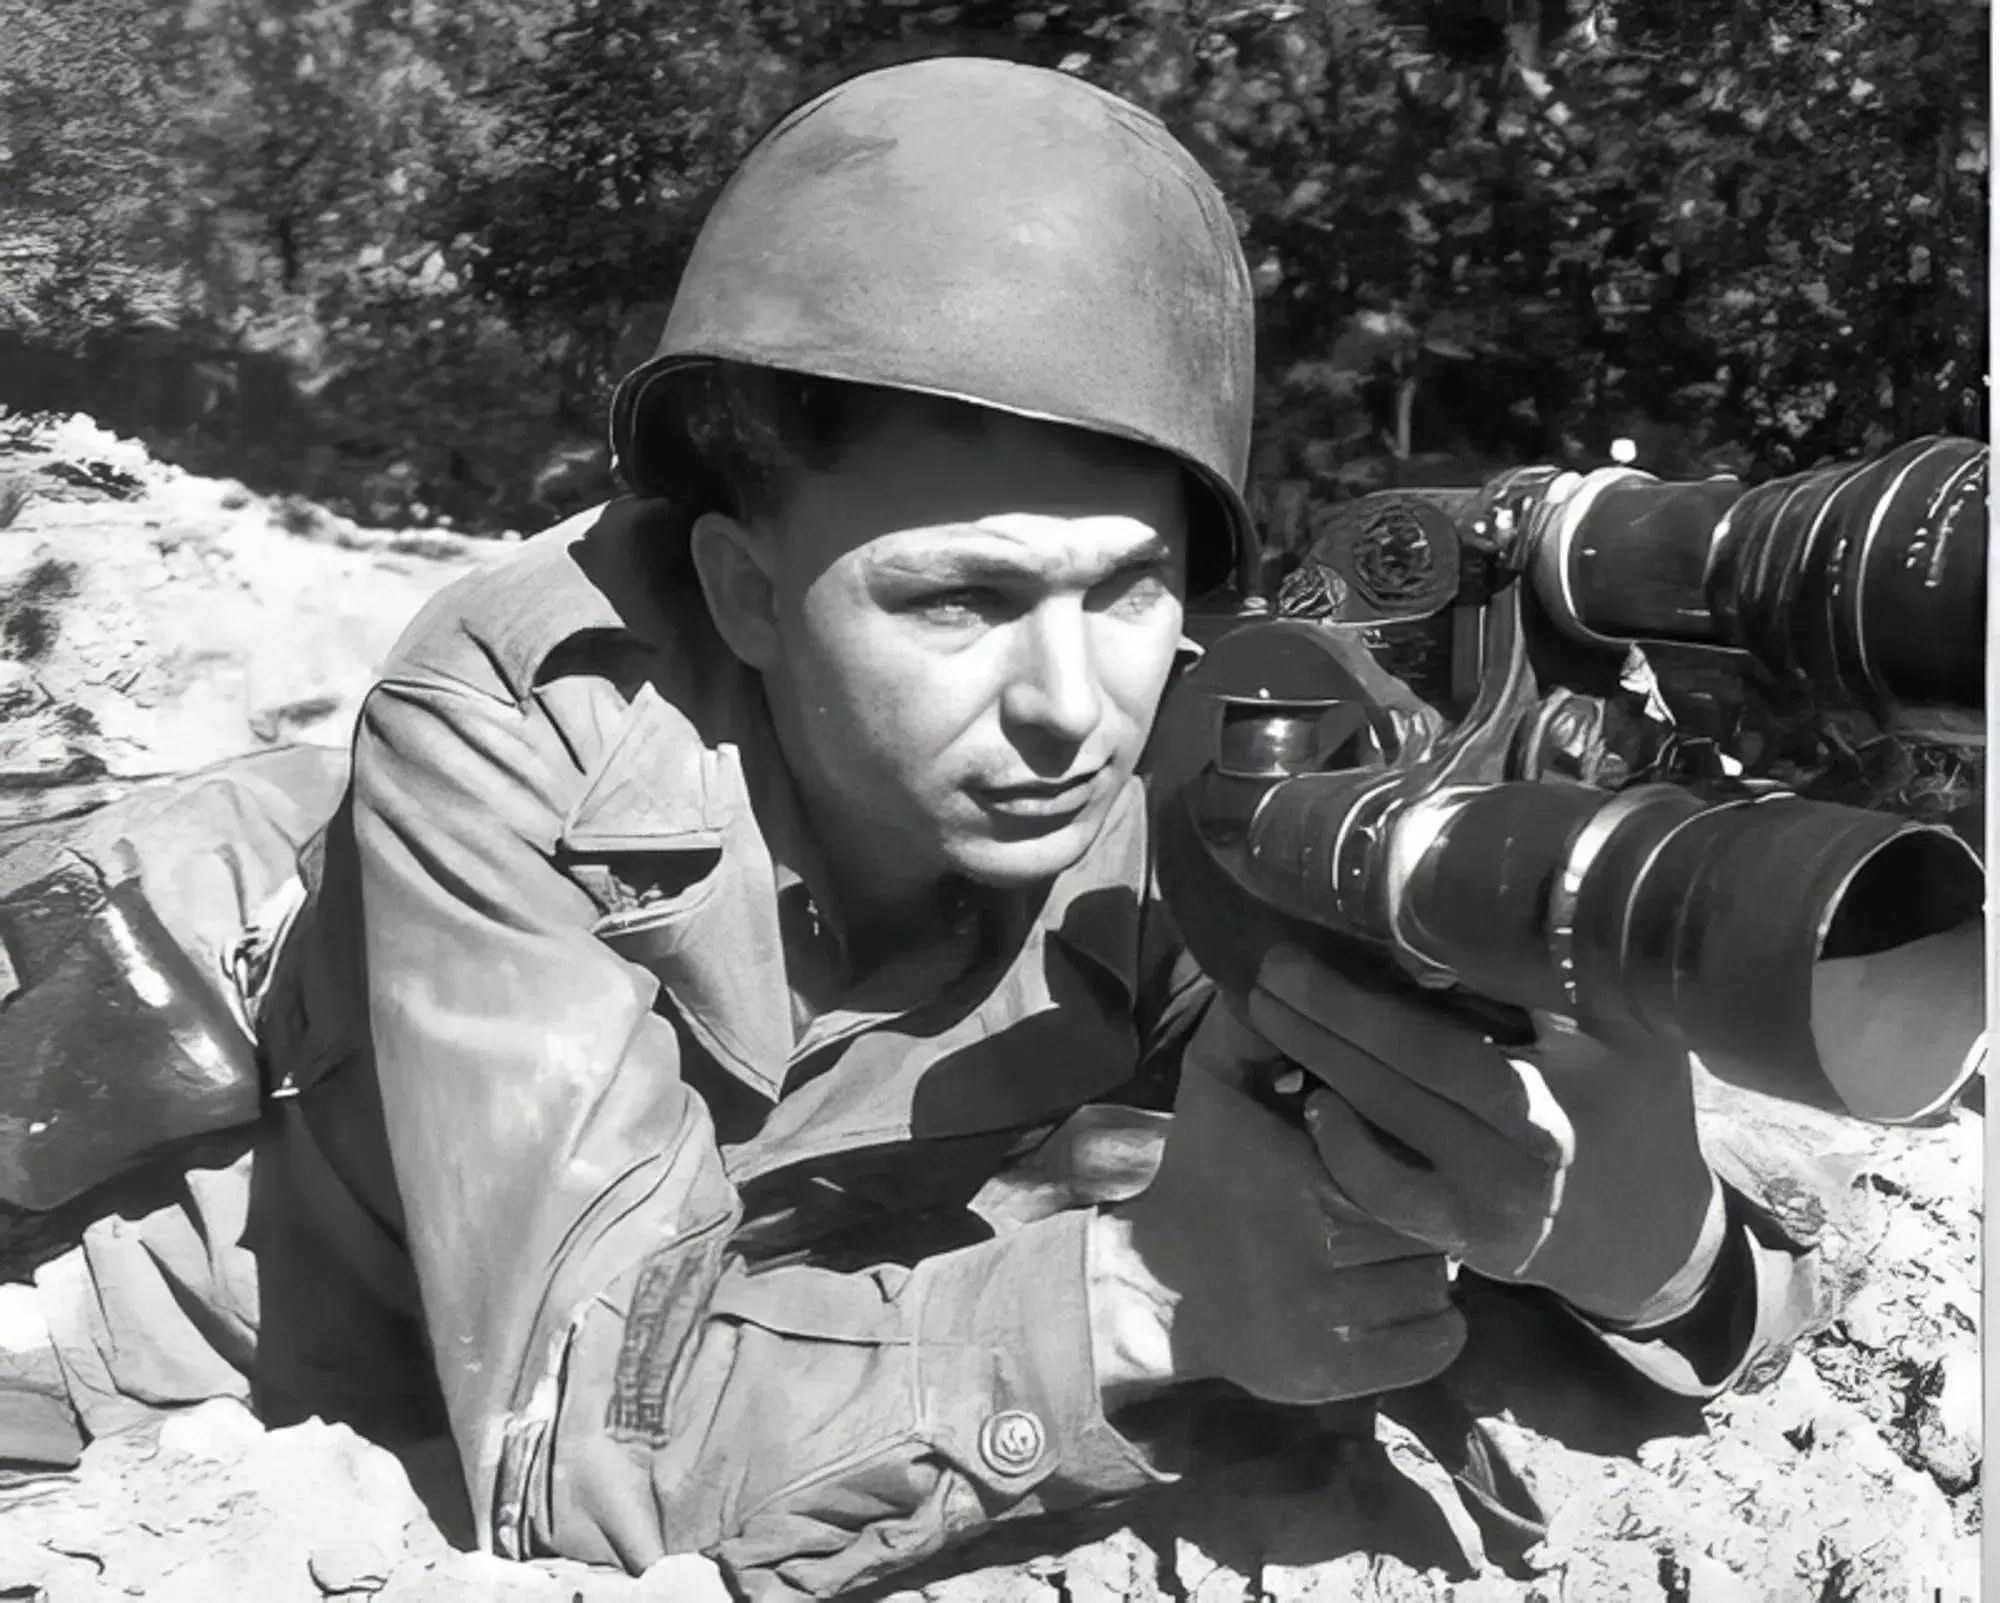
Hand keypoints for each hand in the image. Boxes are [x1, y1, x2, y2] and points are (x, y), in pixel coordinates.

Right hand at [1091, 999, 1464, 1407]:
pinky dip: (1435, 1329)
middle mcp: (1326, 1256)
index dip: (1396, 1159)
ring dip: (1423, 1269)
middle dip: (1415, 1213)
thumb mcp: (1209, 1087)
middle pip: (1427, 1226)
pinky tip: (1404, 1303)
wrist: (1152, 1282)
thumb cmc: (1197, 1174)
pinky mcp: (1340, 1377)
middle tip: (1391, 1206)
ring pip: (1436, 1284)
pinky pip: (1434, 1347)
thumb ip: (1245, 1026)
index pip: (1402, 1165)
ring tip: (1388, 1255)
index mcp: (1310, 1180)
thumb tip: (1272, 967)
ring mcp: (1334, 1324)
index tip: (1370, 1159)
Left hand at [1245, 946, 1720, 1325]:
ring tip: (1269, 1012)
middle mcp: (1540, 1130)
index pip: (1497, 993)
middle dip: (1337, 1005)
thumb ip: (1563, 974)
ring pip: (1394, 1113)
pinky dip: (1347, 1151)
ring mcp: (1501, 1188)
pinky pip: (1392, 1193)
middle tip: (1277, 964)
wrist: (1649, 1233)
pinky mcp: (1472, 1234)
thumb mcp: (1627, 1029)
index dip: (1420, 955)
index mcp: (1581, 1063)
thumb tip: (1495, 887)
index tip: (1357, 914)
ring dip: (1323, 1059)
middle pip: (1422, 1053)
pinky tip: (1315, 1108)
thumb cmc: (1633, 1106)